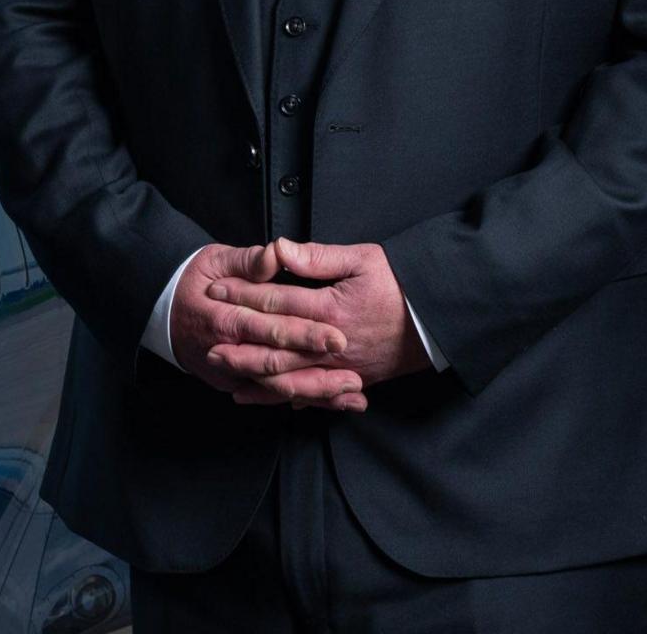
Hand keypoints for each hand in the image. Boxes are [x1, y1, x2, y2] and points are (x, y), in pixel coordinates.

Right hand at [170, 243, 354, 404]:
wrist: (160, 311)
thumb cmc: (193, 280)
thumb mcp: (216, 260)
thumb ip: (249, 261)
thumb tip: (276, 254)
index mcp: (224, 319)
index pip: (270, 328)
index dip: (304, 333)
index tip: (336, 336)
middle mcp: (224, 353)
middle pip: (276, 368)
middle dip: (317, 375)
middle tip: (354, 378)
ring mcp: (226, 374)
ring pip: (275, 390)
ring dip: (315, 394)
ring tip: (353, 397)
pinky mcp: (232, 384)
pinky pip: (269, 397)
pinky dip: (301, 401)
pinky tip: (332, 403)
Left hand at [204, 238, 426, 409]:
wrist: (438, 321)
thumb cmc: (402, 285)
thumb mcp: (363, 260)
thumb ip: (317, 257)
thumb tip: (280, 248)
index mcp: (330, 309)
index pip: (276, 301)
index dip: (243, 295)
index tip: (216, 290)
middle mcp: (330, 344)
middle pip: (274, 345)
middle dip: (238, 340)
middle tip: (208, 337)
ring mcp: (341, 367)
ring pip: (289, 375)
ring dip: (255, 373)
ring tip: (227, 371)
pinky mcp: (352, 380)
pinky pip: (313, 394)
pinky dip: (287, 397)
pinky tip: (267, 396)